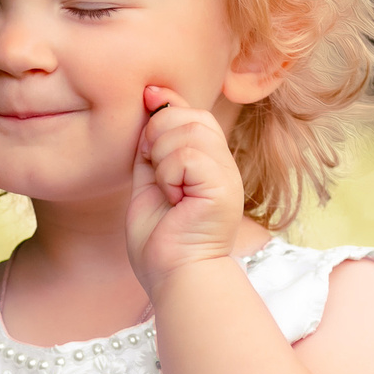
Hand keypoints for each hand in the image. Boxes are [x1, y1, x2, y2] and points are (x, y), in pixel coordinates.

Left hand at [127, 85, 246, 290]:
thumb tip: (151, 100)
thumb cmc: (160, 240)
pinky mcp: (223, 187)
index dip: (167, 102)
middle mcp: (223, 164)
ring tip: (166, 187)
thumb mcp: (149, 181)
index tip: (147, 98)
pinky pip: (188, 155)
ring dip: (162, 156)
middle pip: (191, 115)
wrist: (173, 276)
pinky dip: (169, 174)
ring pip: (189, 130)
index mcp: (207, 163)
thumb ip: (151, 147)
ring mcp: (226, 175)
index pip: (192, 113)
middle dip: (158, 132)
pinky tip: (173, 198)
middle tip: (154, 170)